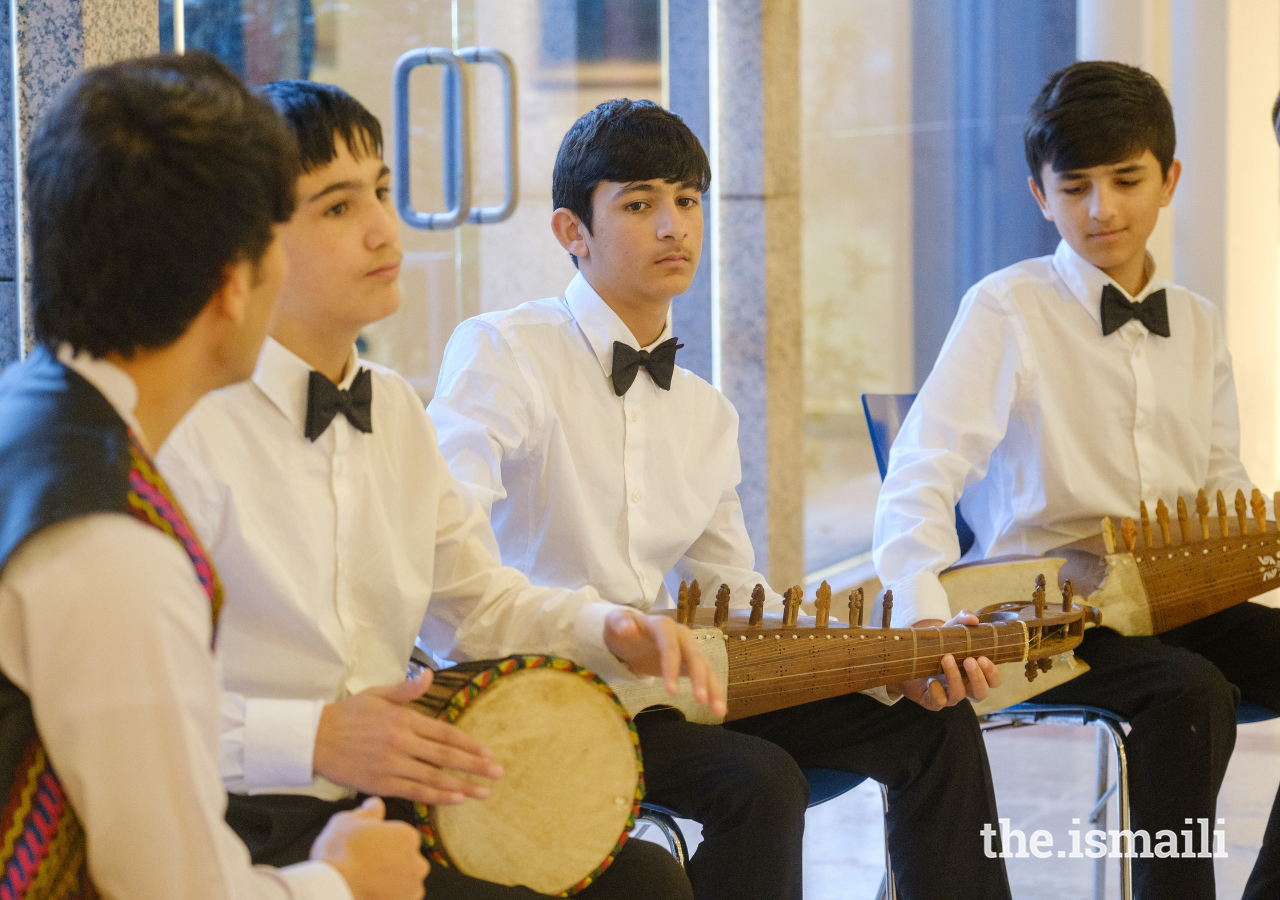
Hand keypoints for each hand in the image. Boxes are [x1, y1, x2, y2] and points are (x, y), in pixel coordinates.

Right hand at [311, 796, 428, 899]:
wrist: (333, 890)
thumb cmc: (339, 853)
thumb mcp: (346, 821)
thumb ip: (367, 811)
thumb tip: (375, 804)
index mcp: (407, 836)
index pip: (402, 836)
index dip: (384, 841)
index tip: (368, 847)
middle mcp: (417, 861)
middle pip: (407, 859)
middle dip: (392, 862)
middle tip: (367, 866)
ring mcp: (413, 888)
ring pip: (406, 882)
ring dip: (393, 882)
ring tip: (368, 882)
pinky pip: (401, 899)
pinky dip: (390, 897)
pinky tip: (372, 894)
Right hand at [313, 669, 502, 805]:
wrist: (314, 739)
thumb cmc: (348, 714)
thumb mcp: (377, 694)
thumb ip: (406, 689)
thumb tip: (428, 674)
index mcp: (404, 719)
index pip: (445, 733)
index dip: (468, 744)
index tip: (487, 752)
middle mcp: (401, 743)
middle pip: (445, 756)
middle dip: (474, 766)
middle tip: (497, 773)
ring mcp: (392, 765)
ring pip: (434, 777)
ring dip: (461, 786)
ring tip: (483, 792)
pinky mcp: (381, 783)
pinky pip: (414, 791)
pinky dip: (436, 797)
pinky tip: (455, 800)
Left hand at [604, 608, 726, 716]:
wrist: (630, 634)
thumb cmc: (622, 629)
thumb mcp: (615, 622)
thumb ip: (619, 624)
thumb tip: (626, 629)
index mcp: (663, 625)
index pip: (670, 644)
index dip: (671, 666)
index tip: (670, 691)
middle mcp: (682, 636)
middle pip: (694, 655)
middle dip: (699, 678)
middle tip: (700, 701)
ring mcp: (689, 649)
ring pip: (706, 667)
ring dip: (713, 688)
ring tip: (718, 711)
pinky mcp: (692, 664)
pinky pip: (707, 677)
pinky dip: (714, 692)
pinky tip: (720, 710)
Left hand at [890, 610, 1002, 710]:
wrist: (910, 657)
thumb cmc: (939, 645)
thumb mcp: (951, 629)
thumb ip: (963, 620)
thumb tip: (973, 619)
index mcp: (975, 673)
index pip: (993, 681)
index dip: (992, 673)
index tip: (983, 658)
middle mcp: (965, 686)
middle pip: (981, 693)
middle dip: (977, 678)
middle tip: (969, 660)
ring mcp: (949, 695)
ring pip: (959, 695)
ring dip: (955, 677)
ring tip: (946, 658)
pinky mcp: (932, 700)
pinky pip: (938, 702)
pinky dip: (937, 692)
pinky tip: (932, 680)